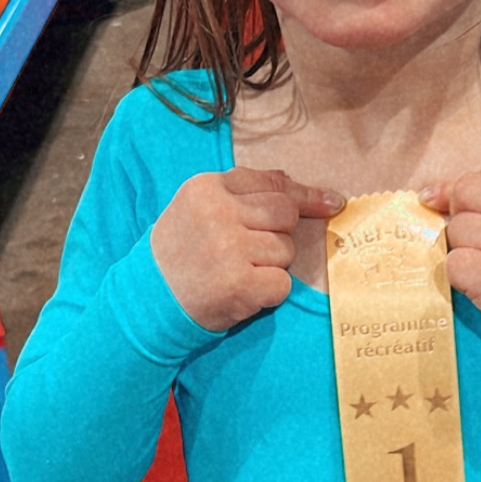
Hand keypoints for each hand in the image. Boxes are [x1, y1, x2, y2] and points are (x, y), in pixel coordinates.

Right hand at [151, 168, 343, 331]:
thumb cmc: (180, 251)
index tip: (332, 202)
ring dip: (272, 265)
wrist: (148, 300)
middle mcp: (218, 213)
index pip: (271, 183)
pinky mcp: (238, 285)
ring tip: (239, 271)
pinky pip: (282, 284)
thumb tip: (289, 181)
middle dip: (281, 233)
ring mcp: (228, 248)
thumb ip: (241, 191)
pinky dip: (270, 292)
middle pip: (285, 213)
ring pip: (286, 250)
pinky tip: (244, 292)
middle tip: (254, 250)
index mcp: (208, 187)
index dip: (305, 195)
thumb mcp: (199, 207)